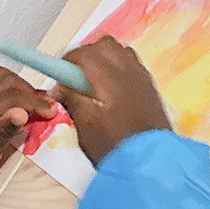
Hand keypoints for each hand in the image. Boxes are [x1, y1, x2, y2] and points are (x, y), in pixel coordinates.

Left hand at [0, 66, 54, 180]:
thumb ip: (4, 132)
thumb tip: (22, 112)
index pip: (12, 96)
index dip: (35, 101)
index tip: (52, 111)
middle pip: (7, 80)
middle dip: (31, 92)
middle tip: (47, 107)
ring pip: (0, 75)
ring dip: (20, 85)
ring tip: (34, 102)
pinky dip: (10, 85)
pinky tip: (18, 99)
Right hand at [56, 37, 171, 166]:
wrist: (150, 163)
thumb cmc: (115, 146)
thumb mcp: (85, 125)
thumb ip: (71, 99)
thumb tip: (60, 86)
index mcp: (110, 77)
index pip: (84, 53)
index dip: (67, 61)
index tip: (59, 78)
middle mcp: (129, 70)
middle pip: (104, 45)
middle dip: (86, 55)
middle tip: (74, 78)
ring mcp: (142, 77)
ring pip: (120, 51)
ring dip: (103, 59)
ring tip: (93, 84)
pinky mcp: (150, 86)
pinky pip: (131, 64)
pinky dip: (118, 68)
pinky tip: (111, 91)